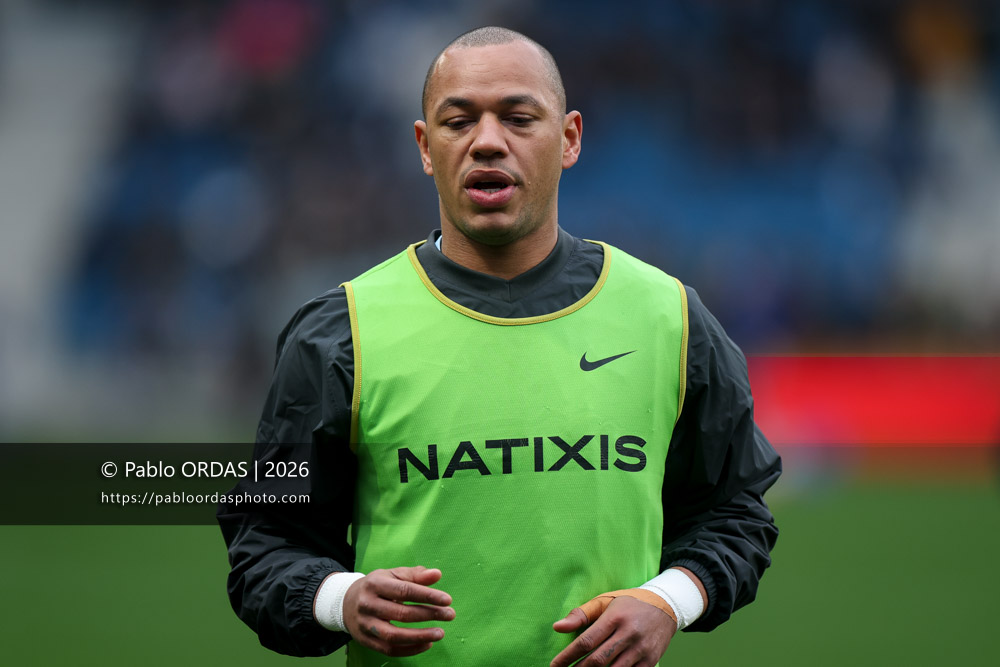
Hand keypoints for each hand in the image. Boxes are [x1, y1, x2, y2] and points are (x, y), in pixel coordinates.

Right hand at [342, 565, 454, 657]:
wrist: (346, 603)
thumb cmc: (376, 587)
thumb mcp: (392, 575)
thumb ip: (415, 575)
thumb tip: (437, 575)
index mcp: (375, 584)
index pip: (405, 590)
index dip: (427, 595)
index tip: (447, 600)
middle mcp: (368, 605)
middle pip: (401, 613)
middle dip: (429, 615)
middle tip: (449, 615)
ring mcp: (365, 625)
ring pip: (394, 636)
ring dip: (419, 636)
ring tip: (440, 633)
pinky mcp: (366, 641)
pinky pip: (389, 649)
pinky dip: (410, 649)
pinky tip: (427, 644)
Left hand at [550, 595, 676, 666]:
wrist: (666, 606)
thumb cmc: (628, 604)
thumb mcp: (605, 601)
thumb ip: (581, 614)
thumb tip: (557, 627)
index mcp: (615, 617)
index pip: (586, 641)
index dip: (568, 656)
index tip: (555, 665)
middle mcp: (629, 634)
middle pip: (598, 660)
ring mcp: (641, 649)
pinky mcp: (651, 661)